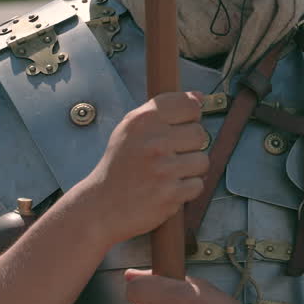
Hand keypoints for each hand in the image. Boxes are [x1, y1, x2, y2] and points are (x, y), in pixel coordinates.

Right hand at [84, 92, 208, 240]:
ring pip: (202, 160)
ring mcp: (163, 169)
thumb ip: (164, 110)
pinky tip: (167, 189)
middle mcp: (153, 142)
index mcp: (143, 120)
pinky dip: (186, 190)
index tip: (180, 127)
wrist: (101, 206)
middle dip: (189, 146)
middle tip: (169, 156)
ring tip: (167, 174)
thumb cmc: (119, 166)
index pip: (189, 105)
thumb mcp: (131, 129)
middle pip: (199, 133)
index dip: (190, 116)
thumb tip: (199, 97)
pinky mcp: (171, 194)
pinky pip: (198, 184)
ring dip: (189, 170)